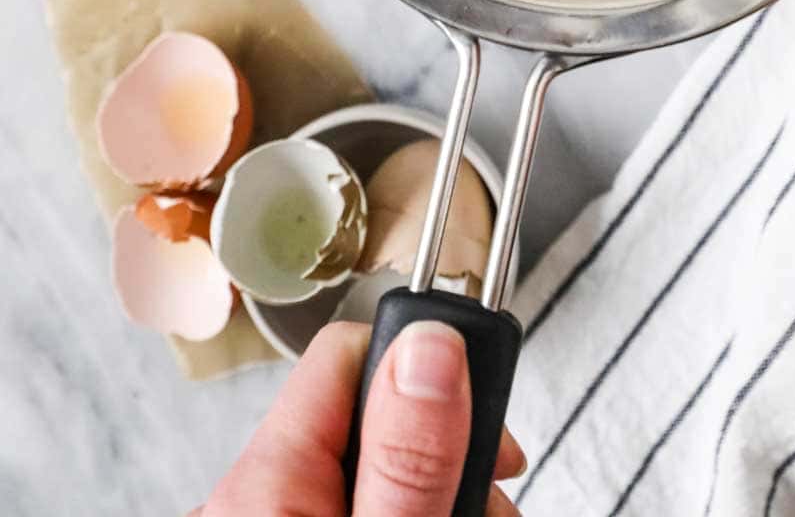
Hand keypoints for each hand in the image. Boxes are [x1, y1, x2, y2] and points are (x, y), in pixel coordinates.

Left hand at [198, 320, 523, 516]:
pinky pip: (359, 501)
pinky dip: (409, 506)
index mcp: (266, 480)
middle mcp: (252, 497)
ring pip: (375, 467)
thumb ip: (409, 456)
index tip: (490, 416)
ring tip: (484, 516)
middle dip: (447, 444)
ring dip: (438, 486)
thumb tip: (433, 343)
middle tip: (494, 496)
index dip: (432, 364)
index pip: (351, 349)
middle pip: (373, 413)